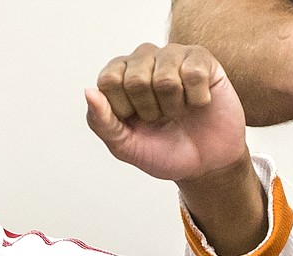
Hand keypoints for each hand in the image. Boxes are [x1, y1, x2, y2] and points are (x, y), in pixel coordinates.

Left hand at [85, 42, 246, 181]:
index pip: (108, 80)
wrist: (204, 162)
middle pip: (136, 80)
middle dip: (149, 111)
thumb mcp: (123, 146)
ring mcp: (172, 55)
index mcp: (117, 76)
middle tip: (159, 118)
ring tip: (177, 111)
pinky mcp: (201, 58)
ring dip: (173, 107)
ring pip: (166, 79)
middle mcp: (142, 59)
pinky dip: (197, 100)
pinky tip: (197, 103)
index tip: (133, 121)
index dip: (122, 109)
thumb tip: (88, 92)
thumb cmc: (161, 151)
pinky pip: (194, 74)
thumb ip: (101, 121)